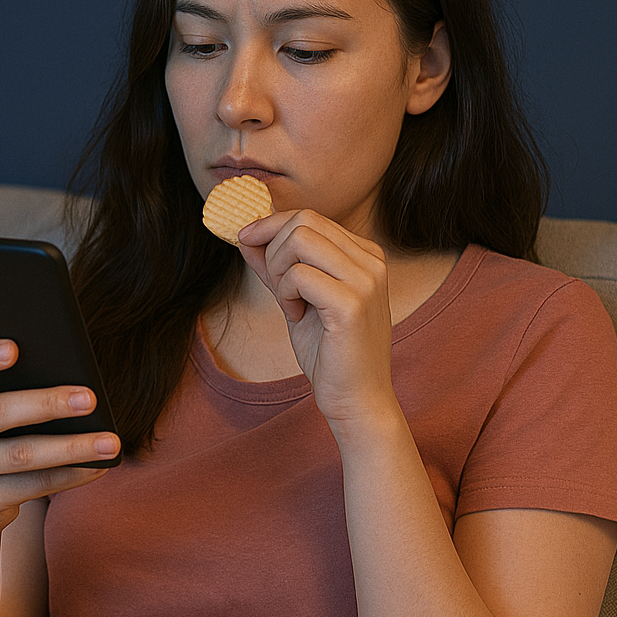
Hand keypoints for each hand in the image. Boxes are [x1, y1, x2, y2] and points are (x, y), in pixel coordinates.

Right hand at [0, 339, 118, 534]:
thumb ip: (11, 391)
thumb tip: (73, 382)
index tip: (14, 348)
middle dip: (47, 404)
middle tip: (89, 399)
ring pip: (21, 454)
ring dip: (71, 447)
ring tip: (109, 441)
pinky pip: (32, 486)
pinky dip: (70, 476)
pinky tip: (98, 466)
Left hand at [236, 210, 397, 424]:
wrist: (355, 399)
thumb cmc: (329, 353)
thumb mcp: (296, 299)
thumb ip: (276, 267)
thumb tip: (246, 237)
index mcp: (364, 255)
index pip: (309, 217)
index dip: (270, 225)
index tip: (245, 240)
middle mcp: (371, 262)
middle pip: (303, 221)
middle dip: (272, 249)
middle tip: (277, 287)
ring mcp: (366, 280)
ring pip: (300, 239)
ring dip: (279, 271)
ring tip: (288, 302)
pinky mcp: (352, 304)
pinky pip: (299, 275)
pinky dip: (285, 293)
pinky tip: (296, 316)